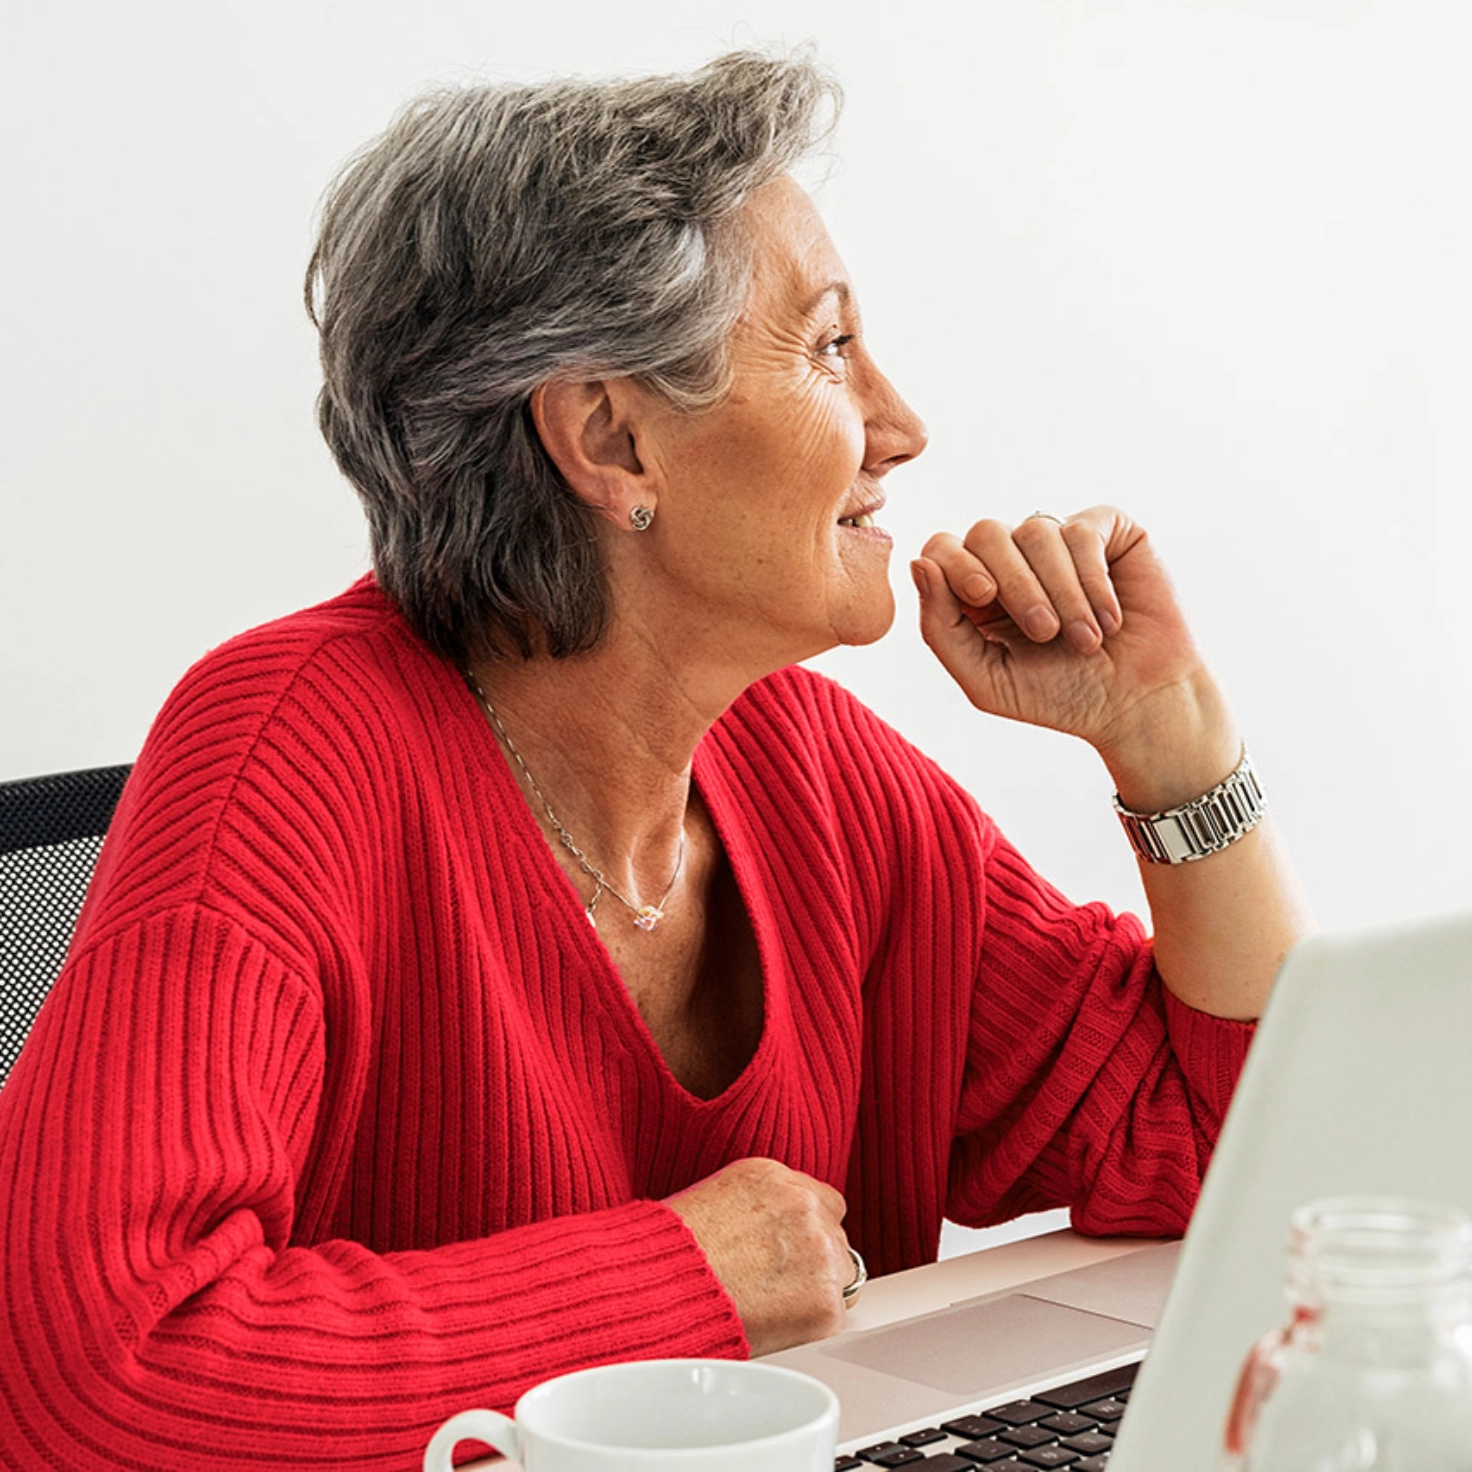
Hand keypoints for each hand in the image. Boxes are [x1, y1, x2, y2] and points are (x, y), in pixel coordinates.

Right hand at [664, 1158, 852, 1356]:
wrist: (659, 1294)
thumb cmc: (669, 1256)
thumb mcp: (711, 1201)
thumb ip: (756, 1207)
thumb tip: (768, 1228)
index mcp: (771, 1176)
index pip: (817, 1198)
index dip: (802, 1227)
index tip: (788, 1248)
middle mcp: (802, 1205)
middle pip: (834, 1231)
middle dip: (812, 1256)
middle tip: (777, 1281)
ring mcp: (820, 1250)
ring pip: (842, 1271)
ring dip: (817, 1286)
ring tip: (772, 1303)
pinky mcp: (825, 1300)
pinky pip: (835, 1314)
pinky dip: (811, 1324)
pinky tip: (775, 1323)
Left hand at [913, 506, 1237, 803]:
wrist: (1135, 705)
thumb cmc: (1058, 696)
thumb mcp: (984, 677)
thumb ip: (940, 627)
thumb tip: (920, 563)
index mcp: (975, 589)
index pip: (942, 549)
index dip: (955, 564)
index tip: (983, 596)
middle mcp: (1013, 557)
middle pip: (986, 533)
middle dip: (1015, 585)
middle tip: (1043, 633)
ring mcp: (1058, 540)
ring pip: (1036, 531)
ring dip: (1060, 591)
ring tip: (1085, 640)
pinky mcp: (1107, 530)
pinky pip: (1082, 530)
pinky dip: (1092, 579)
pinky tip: (1109, 618)